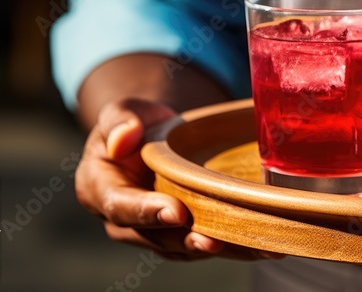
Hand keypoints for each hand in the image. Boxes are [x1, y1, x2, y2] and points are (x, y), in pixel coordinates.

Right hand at [75, 98, 282, 260]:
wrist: (154, 139)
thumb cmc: (135, 123)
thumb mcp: (122, 111)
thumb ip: (119, 121)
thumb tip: (124, 139)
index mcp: (99, 190)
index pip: (121, 205)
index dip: (148, 212)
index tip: (176, 211)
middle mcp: (123, 221)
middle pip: (155, 237)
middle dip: (187, 240)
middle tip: (215, 241)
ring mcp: (153, 233)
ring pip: (183, 247)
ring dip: (217, 249)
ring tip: (250, 248)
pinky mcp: (180, 236)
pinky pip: (204, 245)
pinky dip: (233, 248)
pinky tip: (262, 247)